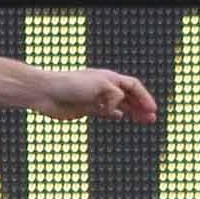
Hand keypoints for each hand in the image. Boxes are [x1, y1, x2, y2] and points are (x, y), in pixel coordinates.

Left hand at [37, 69, 157, 123]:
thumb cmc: (71, 85)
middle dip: (141, 106)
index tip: (152, 110)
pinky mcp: (86, 108)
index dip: (144, 97)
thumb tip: (119, 111)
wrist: (47, 93)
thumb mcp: (99, 85)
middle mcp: (104, 87)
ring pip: (119, 105)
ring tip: (142, 120)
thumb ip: (114, 96)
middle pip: (128, 96)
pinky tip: (120, 117)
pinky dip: (114, 114)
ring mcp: (96, 98)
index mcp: (109, 78)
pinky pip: (105, 111)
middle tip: (152, 118)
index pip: (133, 86)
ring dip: (132, 111)